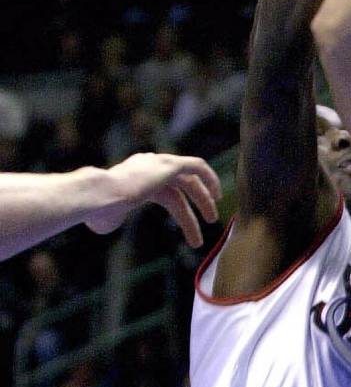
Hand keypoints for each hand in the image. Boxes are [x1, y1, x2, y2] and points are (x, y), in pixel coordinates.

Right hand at [85, 153, 220, 248]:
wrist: (98, 196)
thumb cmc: (98, 210)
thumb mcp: (107, 216)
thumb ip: (115, 216)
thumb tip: (108, 221)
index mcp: (133, 176)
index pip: (165, 191)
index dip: (181, 208)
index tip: (191, 223)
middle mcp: (147, 165)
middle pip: (180, 186)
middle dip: (197, 202)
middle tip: (209, 221)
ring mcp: (157, 163)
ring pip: (189, 181)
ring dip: (204, 199)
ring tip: (212, 219)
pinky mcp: (168, 164)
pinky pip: (196, 166)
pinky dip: (209, 177)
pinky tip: (216, 195)